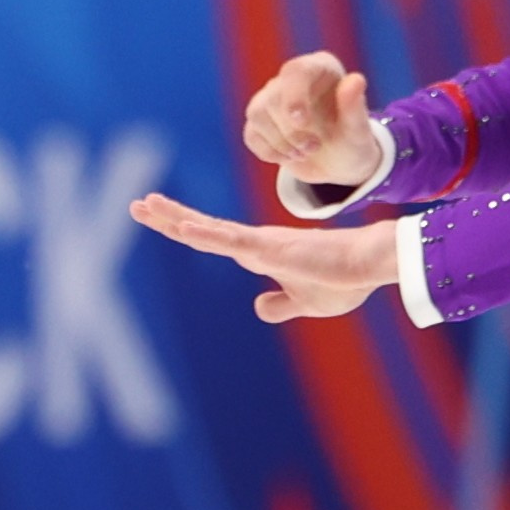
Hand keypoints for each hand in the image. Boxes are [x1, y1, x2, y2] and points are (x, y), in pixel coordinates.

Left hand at [129, 191, 398, 324]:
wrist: (371, 267)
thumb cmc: (344, 280)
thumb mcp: (305, 301)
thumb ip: (280, 304)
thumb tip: (258, 306)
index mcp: (260, 252)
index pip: (213, 238)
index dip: (184, 228)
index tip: (158, 216)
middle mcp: (255, 243)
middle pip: (202, 228)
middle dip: (168, 216)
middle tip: (138, 204)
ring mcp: (261, 244)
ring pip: (209, 230)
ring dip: (176, 219)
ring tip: (146, 204)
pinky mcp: (271, 249)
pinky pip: (230, 241)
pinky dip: (204, 234)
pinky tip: (181, 228)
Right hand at [242, 51, 386, 190]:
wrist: (339, 163)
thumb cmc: (352, 141)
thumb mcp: (358, 130)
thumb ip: (355, 106)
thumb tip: (355, 79)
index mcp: (320, 68)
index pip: (297, 71)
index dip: (294, 96)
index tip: (300, 122)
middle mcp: (293, 78)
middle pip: (274, 98)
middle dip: (291, 131)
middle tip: (314, 147)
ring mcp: (273, 99)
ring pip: (257, 113)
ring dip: (280, 142)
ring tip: (304, 153)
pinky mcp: (261, 123)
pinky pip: (251, 134)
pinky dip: (269, 152)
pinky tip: (290, 157)